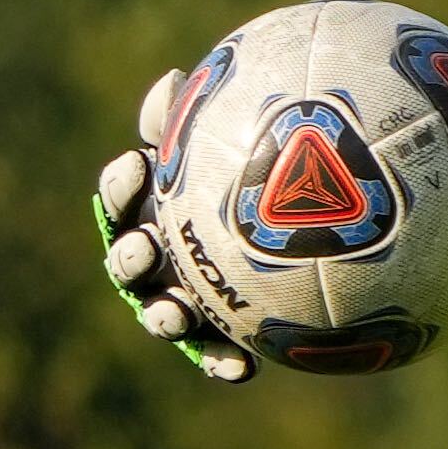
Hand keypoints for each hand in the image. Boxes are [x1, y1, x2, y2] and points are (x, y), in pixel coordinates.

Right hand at [93, 69, 255, 382]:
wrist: (325, 231)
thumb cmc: (278, 175)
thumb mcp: (246, 142)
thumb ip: (207, 120)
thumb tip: (173, 80)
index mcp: (161, 206)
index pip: (125, 193)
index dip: (123, 183)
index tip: (137, 164)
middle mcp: (164, 253)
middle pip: (129, 259)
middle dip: (129, 255)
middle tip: (143, 246)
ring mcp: (189, 295)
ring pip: (161, 310)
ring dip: (162, 314)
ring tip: (174, 312)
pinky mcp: (224, 332)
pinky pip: (217, 352)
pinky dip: (222, 362)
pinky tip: (245, 368)